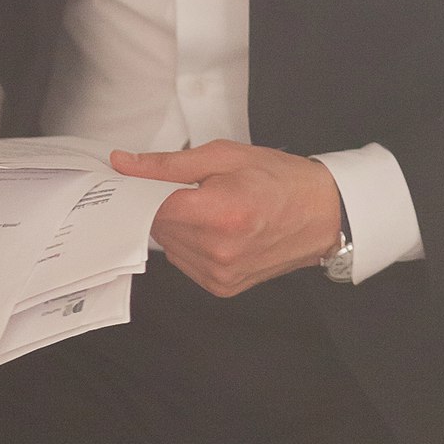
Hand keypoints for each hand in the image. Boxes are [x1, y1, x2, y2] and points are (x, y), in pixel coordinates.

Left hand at [110, 140, 341, 296]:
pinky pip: (184, 261)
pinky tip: (212, 226)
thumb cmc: (277, 178)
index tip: (138, 176)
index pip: (153, 205)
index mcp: (221, 214)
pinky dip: (189, 242)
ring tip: (206, 205)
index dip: (142, 188)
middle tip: (188, 184)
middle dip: (162, 202)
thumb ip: (168, 164)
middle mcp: (218, 252)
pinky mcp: (222, 287)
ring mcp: (220, 275)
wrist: (320, 213)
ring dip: (175, 224)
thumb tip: (123, 164)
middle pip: (158, 226)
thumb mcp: (224, 155)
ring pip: (168, 246)